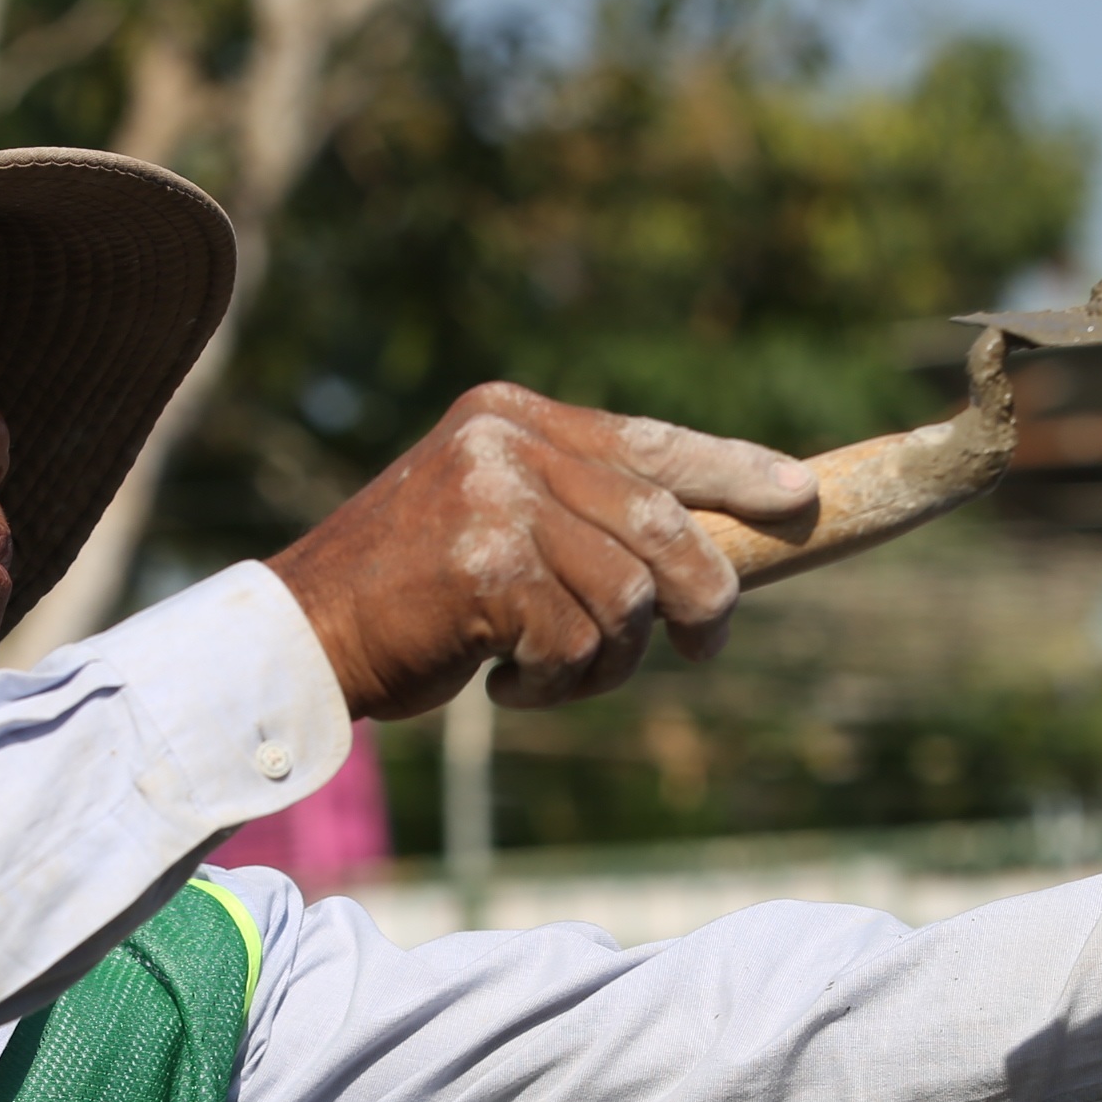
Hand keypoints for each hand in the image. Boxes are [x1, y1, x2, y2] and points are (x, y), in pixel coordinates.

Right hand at [271, 384, 816, 719]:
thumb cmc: (408, 598)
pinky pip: (577, 642)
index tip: (799, 496)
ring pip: (629, 596)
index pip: (653, 439)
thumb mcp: (497, 524)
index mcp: (516, 414)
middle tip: (704, 650)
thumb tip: (704, 551)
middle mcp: (508, 439)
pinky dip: (555, 684)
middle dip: (703, 600)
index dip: (736, 471)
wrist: (301, 637)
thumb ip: (579, 514)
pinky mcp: (486, 565)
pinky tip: (503, 686)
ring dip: (608, 661)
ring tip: (553, 674)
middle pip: (664, 524)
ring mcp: (496, 496)